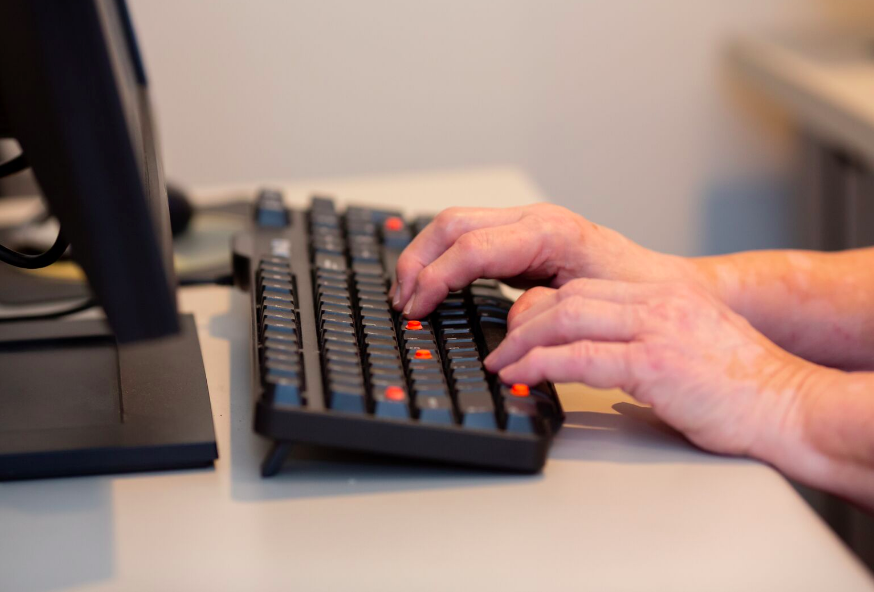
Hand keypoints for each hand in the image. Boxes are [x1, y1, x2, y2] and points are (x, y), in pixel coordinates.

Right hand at [391, 204, 691, 318]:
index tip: (415, 307)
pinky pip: (470, 238)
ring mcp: (528, 225)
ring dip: (425, 256)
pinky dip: (443, 259)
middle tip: (402, 300)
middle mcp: (534, 220)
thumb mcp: (590, 306)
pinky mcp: (524, 239)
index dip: (436, 277)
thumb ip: (540, 313)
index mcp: (549, 232)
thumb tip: (501, 329)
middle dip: (419, 260)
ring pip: (455, 224)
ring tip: (408, 292)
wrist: (668, 287)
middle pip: (453, 223)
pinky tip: (434, 283)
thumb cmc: (639, 294)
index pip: (471, 246)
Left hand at [486, 278, 815, 456]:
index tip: (518, 331)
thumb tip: (592, 360)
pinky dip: (541, 365)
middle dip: (522, 323)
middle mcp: (656, 302)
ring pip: (565, 318)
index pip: (582, 289)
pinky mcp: (654, 362)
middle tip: (500, 348)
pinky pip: (580, 357)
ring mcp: (655, 328)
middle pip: (566, 297)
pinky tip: (523, 376)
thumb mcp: (686, 345)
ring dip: (522, 343)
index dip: (540, 309)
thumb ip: (640, 341)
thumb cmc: (742, 386)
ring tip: (501, 364)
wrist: (790, 406)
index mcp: (662, 296)